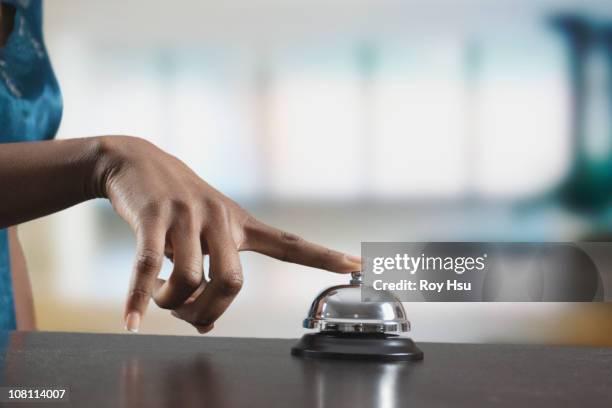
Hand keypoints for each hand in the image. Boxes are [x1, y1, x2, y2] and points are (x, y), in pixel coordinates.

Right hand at [95, 136, 360, 332]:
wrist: (137, 161)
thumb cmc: (177, 207)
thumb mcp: (204, 236)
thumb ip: (212, 278)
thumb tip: (205, 327)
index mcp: (241, 224)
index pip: (291, 244)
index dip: (325, 258)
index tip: (359, 266)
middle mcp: (220, 218)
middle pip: (232, 283)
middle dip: (209, 312)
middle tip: (189, 317)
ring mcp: (187, 215)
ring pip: (191, 280)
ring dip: (171, 304)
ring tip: (159, 299)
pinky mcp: (153, 217)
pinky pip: (148, 268)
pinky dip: (139, 300)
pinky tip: (131, 321)